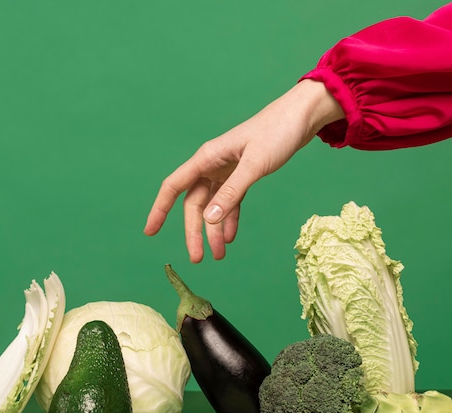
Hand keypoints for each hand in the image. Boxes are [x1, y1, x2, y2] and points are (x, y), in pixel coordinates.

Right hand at [144, 79, 344, 262]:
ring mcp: (226, 171)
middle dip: (194, 232)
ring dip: (213, 231)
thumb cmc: (277, 132)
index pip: (174, 187)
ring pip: (212, 207)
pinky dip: (230, 220)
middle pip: (194, 205)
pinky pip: (230, 202)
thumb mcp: (254, 164)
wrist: (301, 116)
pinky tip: (230, 237)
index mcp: (206, 158)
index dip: (159, 210)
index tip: (150, 232)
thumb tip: (209, 220)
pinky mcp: (241, 175)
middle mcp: (211, 166)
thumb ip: (231, 193)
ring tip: (219, 255)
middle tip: (198, 258)